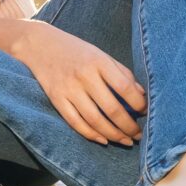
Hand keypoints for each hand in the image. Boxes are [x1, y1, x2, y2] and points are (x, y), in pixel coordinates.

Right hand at [6, 21, 145, 145]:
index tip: (146, 112)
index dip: (138, 103)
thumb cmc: (76, 51)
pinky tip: (104, 140)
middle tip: (139, 135)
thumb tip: (142, 95)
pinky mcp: (56, 99)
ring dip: (113, 134)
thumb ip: (122, 73)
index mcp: (98, 61)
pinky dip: (91, 135)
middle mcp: (84, 76)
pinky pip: (75, 123)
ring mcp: (68, 89)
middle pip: (111, 108)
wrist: (39, 44)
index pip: (124, 86)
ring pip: (94, 119)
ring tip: (126, 141)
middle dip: (128, 125)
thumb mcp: (101, 54)